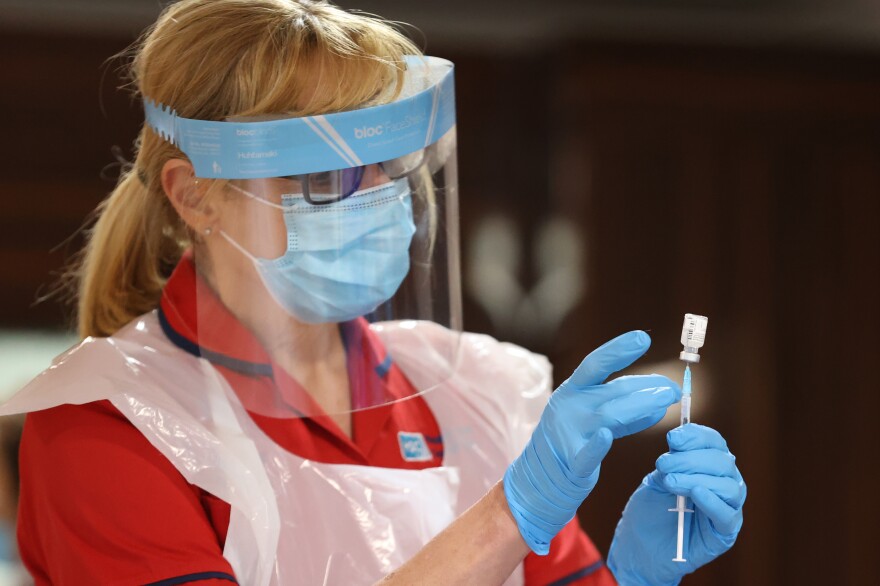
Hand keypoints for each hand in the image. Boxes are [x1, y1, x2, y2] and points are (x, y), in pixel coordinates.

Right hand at [503, 331, 680, 553]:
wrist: (538, 481)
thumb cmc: (570, 444)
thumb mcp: (594, 419)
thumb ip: (625, 410)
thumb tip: (659, 399)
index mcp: (571, 391)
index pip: (595, 364)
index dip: (618, 350)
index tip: (643, 338)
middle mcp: (568, 407)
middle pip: (611, 391)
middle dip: (645, 387)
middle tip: (673, 387)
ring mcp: (568, 434)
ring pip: (608, 416)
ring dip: (640, 405)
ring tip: (666, 401)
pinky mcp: (571, 463)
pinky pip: (586, 453)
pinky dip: (597, 444)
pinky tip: (606, 436)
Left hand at [607, 424, 746, 585]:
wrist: (639, 547)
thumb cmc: (650, 510)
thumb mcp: (657, 478)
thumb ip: (671, 461)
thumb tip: (677, 439)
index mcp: (709, 466)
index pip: (714, 442)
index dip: (696, 436)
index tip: (672, 438)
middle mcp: (724, 483)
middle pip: (722, 461)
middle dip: (690, 459)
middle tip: (662, 464)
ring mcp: (727, 508)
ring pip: (728, 486)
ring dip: (696, 478)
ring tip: (670, 481)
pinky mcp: (724, 533)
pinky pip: (727, 515)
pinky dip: (713, 502)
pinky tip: (695, 493)